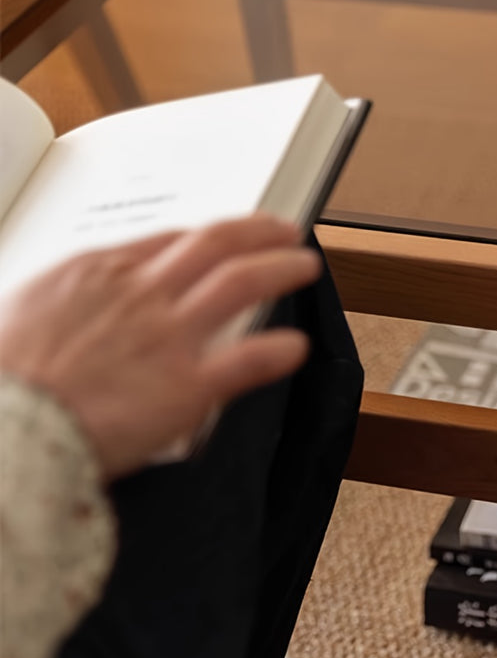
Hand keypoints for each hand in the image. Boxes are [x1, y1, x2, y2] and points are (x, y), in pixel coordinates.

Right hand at [0, 215, 322, 478]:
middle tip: (286, 229)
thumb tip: (78, 302)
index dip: (208, 233)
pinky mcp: (185, 386)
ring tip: (305, 265)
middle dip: (258, 231)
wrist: (1, 428)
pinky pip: (247, 359)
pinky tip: (297, 347)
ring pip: (240, 282)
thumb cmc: (4, 378)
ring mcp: (166, 336)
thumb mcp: (23, 311)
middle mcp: (139, 294)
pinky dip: (278, 350)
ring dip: (280, 268)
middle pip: (215, 244)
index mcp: (96, 272)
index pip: (168, 239)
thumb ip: (68, 299)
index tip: (226, 235)